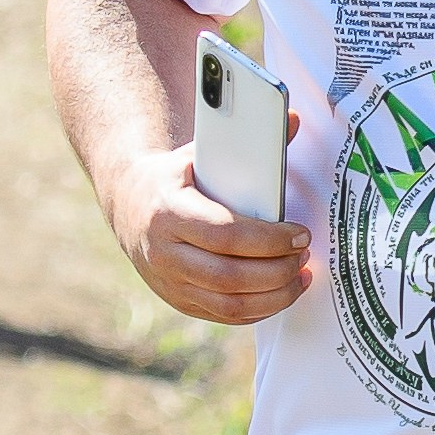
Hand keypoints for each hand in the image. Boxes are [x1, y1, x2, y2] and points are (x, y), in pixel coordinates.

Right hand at [103, 115, 311, 323]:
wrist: (130, 202)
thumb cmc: (176, 176)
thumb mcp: (201, 153)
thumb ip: (249, 141)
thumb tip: (294, 119)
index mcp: (169, 212)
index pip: (226, 235)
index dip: (269, 240)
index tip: (300, 233)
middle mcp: (164, 253)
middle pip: (230, 277)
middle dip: (277, 270)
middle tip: (304, 255)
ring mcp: (168, 281)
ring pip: (228, 304)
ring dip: (273, 296)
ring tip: (300, 276)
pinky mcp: (177, 299)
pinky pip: (222, 315)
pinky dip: (257, 309)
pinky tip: (280, 293)